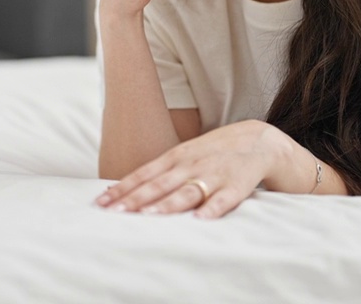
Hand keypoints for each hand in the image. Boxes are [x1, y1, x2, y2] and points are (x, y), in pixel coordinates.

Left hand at [94, 120, 288, 218]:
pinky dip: (211, 209)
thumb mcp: (185, 155)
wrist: (260, 140)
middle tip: (114, 213)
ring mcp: (213, 175)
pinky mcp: (237, 185)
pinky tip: (200, 220)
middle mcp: (190, 165)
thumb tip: (127, 188)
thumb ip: (161, 172)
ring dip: (167, 204)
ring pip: (186, 191)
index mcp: (176, 158)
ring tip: (148, 216)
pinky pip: (223, 200)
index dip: (122, 189)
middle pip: (158, 184)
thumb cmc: (214, 152)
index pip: (143, 174)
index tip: (101, 203)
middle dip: (135, 199)